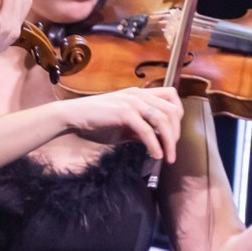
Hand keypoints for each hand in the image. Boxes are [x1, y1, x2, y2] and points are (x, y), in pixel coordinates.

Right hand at [62, 86, 181, 160]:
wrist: (73, 116)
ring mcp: (131, 101)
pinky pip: (146, 129)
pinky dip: (154, 144)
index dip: (178, 115)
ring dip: (169, 141)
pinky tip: (155, 155)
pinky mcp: (124, 112)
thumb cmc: (96, 121)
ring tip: (168, 157)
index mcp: (140, 94)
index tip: (174, 134)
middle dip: (176, 133)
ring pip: (162, 119)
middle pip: (171, 110)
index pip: (171, 96)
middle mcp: (138, 94)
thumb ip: (141, 130)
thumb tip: (159, 141)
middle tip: (172, 151)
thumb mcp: (123, 126)